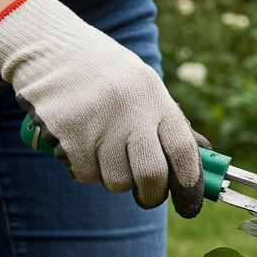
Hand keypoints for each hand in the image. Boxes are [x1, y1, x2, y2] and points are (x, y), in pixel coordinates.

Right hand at [0, 0, 205, 217]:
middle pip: (151, 176)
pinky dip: (85, 170)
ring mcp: (97, 122)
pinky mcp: (67, 134)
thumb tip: (205, 157)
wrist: (52, 50)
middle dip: (151, 196)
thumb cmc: (108, 76)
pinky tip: (79, 144)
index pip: (184, 150)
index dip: (190, 185)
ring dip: (113, 178)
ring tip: (104, 150)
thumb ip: (170, 124)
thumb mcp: (145, 89)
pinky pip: (85, 175)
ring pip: (116, 182)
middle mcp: (130, 110)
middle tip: (145, 196)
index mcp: (156, 98)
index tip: (188, 206)